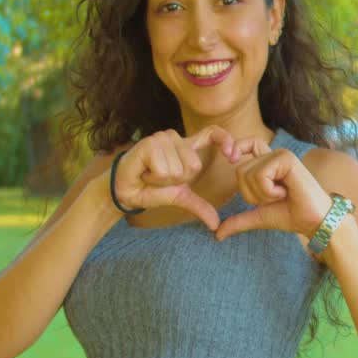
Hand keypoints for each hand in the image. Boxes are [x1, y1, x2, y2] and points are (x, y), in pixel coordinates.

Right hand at [106, 126, 238, 230]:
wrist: (125, 192)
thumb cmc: (151, 190)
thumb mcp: (180, 198)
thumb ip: (200, 207)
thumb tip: (216, 225)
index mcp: (186, 147)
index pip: (212, 133)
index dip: (225, 140)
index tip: (232, 157)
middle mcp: (175, 138)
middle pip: (194, 164)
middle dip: (177, 180)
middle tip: (161, 178)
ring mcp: (161, 139)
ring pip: (178, 168)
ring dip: (164, 180)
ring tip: (151, 175)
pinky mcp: (149, 144)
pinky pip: (164, 169)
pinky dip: (154, 178)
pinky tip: (144, 172)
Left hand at [215, 138, 332, 242]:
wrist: (313, 221)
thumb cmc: (291, 215)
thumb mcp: (258, 217)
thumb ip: (238, 221)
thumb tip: (217, 234)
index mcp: (268, 163)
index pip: (247, 144)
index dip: (236, 147)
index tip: (231, 158)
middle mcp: (274, 155)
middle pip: (239, 169)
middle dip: (251, 193)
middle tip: (274, 198)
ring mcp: (280, 155)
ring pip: (247, 173)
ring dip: (261, 194)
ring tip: (281, 195)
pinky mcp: (286, 159)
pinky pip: (260, 175)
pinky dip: (268, 191)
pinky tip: (286, 192)